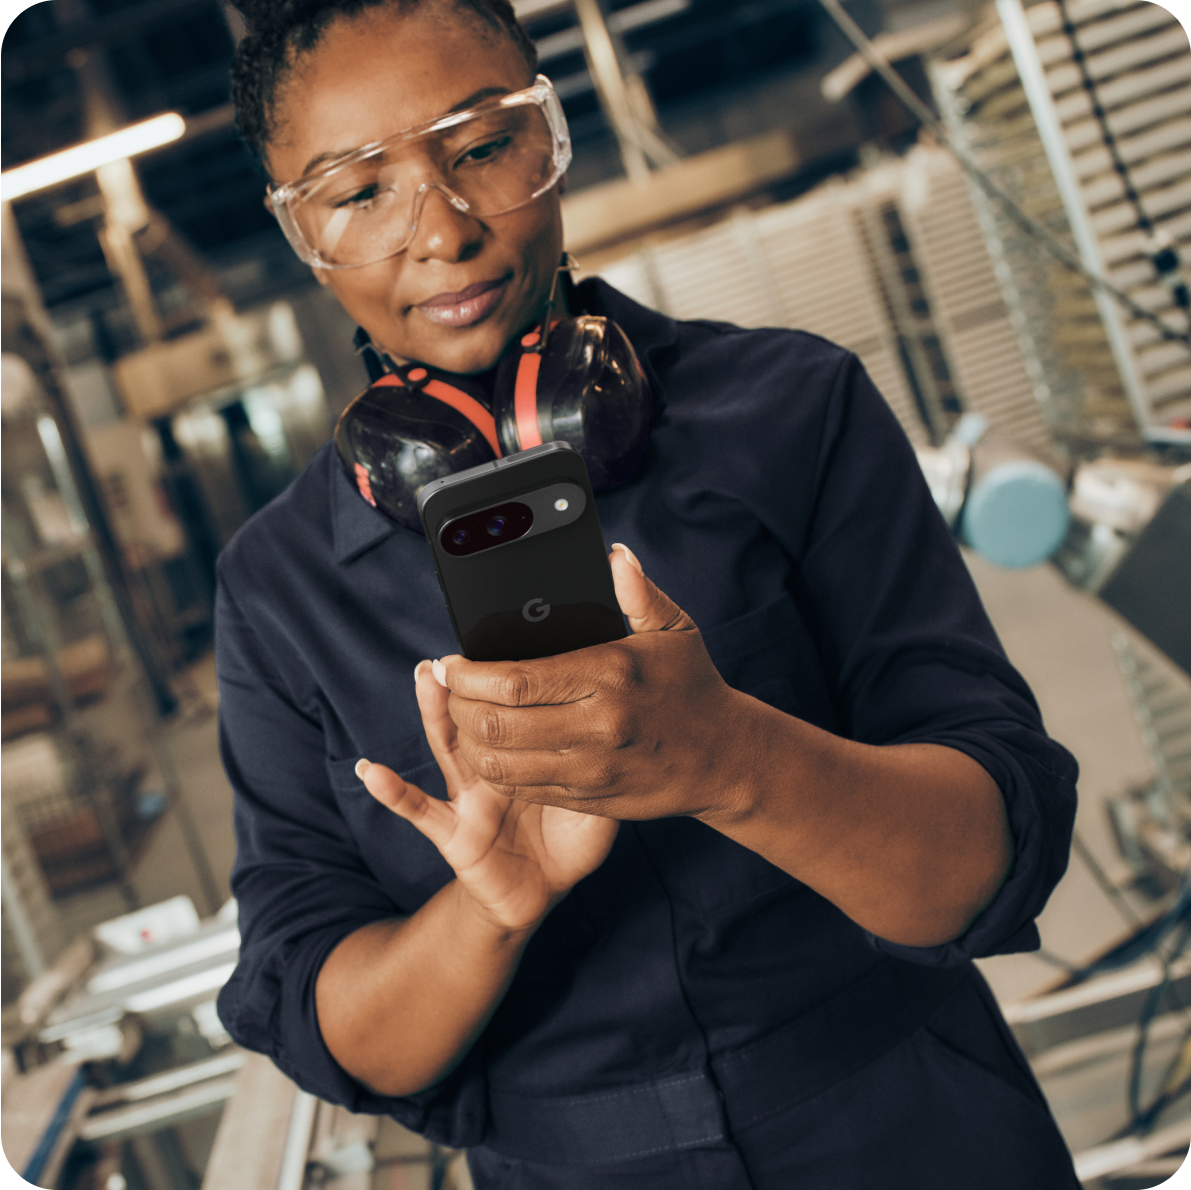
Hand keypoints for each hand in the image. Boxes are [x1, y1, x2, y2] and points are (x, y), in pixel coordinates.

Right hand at [356, 660, 617, 932]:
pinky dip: (393, 791)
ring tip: (425, 674)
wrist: (545, 889)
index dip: (512, 672)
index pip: (519, 700)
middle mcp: (494, 762)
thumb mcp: (601, 786)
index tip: (510, 630)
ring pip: (449, 744)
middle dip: (469, 681)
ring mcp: (469, 793)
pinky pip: (418, 811)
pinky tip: (372, 772)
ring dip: (434, 710)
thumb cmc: (573, 832)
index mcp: (531, 746)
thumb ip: (606, 746)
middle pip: (478, 712)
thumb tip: (626, 698)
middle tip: (466, 642)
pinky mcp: (453, 831)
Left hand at [431, 544, 752, 821]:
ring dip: (467, 739)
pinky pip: (522, 788)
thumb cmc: (693, 687)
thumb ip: (638, 593)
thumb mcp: (674, 632)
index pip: (515, 680)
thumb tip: (613, 555)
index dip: (467, 674)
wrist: (726, 759)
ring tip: (461, 715)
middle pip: (496, 723)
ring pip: (500, 763)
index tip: (448, 663)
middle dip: (456, 705)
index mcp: (610, 676)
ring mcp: (591, 769)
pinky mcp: (589, 798)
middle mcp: (597, 726)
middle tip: (447, 687)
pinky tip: (489, 746)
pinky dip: (494, 769)